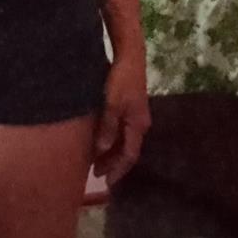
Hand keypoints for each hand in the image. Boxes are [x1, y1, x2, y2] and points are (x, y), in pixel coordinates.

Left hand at [93, 55, 150, 186]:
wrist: (130, 56)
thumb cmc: (120, 80)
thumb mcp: (111, 104)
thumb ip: (107, 128)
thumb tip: (100, 150)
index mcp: (138, 126)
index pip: (129, 155)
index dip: (118, 169)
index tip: (106, 181)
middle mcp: (140, 123)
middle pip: (127, 149)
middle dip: (113, 163)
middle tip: (97, 173)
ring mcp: (136, 114)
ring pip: (125, 140)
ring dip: (112, 151)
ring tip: (97, 160)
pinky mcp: (131, 106)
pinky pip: (122, 130)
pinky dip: (113, 138)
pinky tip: (102, 139)